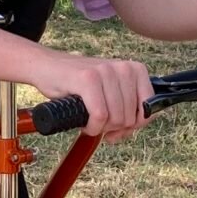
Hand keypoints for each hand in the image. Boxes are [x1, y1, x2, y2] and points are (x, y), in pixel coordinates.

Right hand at [32, 50, 153, 135]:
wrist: (47, 68)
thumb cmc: (79, 86)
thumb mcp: (110, 94)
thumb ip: (127, 110)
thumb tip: (131, 130)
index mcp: (134, 70)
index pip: (149, 109)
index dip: (134, 126)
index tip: (119, 127)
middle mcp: (123, 68)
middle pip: (130, 118)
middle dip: (114, 129)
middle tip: (99, 124)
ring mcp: (106, 71)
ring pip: (116, 118)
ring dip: (101, 128)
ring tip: (90, 121)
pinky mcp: (88, 78)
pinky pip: (99, 115)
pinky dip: (91, 127)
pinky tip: (85, 124)